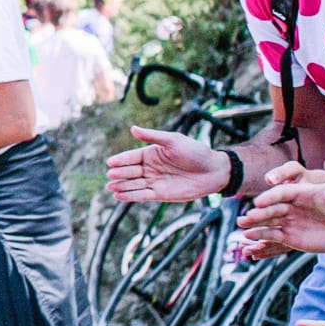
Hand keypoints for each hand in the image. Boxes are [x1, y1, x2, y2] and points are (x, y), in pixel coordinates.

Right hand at [106, 126, 230, 201]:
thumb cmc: (196, 152)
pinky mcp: (160, 194)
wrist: (214, 171)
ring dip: (121, 186)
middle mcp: (150, 168)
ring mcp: (154, 181)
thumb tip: (133, 129)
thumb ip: (153, 136)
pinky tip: (119, 196)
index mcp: (152, 153)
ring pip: (133, 185)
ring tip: (110, 188)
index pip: (131, 157)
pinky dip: (130, 196)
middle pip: (130, 171)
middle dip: (120, 174)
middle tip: (110, 176)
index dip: (121, 160)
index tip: (110, 163)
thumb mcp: (174, 140)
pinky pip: (142, 196)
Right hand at [238, 159, 324, 254]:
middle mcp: (292, 206)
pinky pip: (272, 236)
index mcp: (301, 192)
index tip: (260, 202)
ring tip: (242, 227)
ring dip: (254, 224)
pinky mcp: (290, 236)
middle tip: (248, 218)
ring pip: (268, 222)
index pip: (282, 193)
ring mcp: (290, 221)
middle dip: (259, 213)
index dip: (271, 197)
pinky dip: (261, 236)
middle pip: (271, 208)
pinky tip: (249, 238)